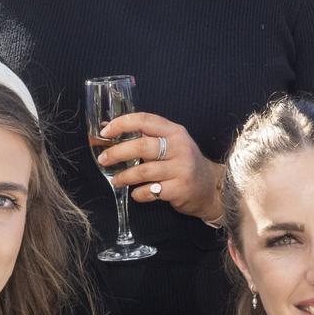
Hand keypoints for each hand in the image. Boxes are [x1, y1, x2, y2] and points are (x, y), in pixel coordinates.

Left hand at [97, 112, 223, 221]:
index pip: (145, 120)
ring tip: (116, 180)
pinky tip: (136, 193)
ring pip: (144, 171)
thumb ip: (146, 136)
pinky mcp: (180, 189)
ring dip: (124, 176)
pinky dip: (138, 194)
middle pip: (142, 146)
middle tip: (103, 159)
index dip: (122, 124)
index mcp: (174, 131)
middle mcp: (180, 147)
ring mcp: (181, 169)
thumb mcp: (171, 143)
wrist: (210, 187)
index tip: (105, 132)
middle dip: (117, 153)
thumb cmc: (182, 162)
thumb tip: (108, 130)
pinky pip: (150, 192)